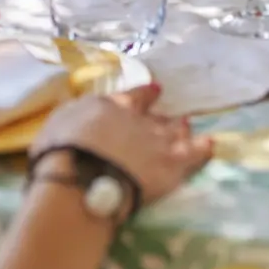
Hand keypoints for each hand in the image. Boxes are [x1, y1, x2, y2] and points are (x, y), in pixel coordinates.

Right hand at [34, 84, 214, 205]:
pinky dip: (203, 148)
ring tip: (187, 125)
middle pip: (157, 116)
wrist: (82, 178)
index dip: (146, 94)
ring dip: (181, 129)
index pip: (134, 96)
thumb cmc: (60, 152)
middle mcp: (140, 120)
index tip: (156, 90)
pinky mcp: (172, 165)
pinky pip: (196, 153)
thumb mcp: (58, 122)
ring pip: (177, 131)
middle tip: (173, 117)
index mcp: (112, 107)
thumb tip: (80, 112)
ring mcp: (159, 141)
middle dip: (164, 117)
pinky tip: (210, 145)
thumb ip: (76, 114)